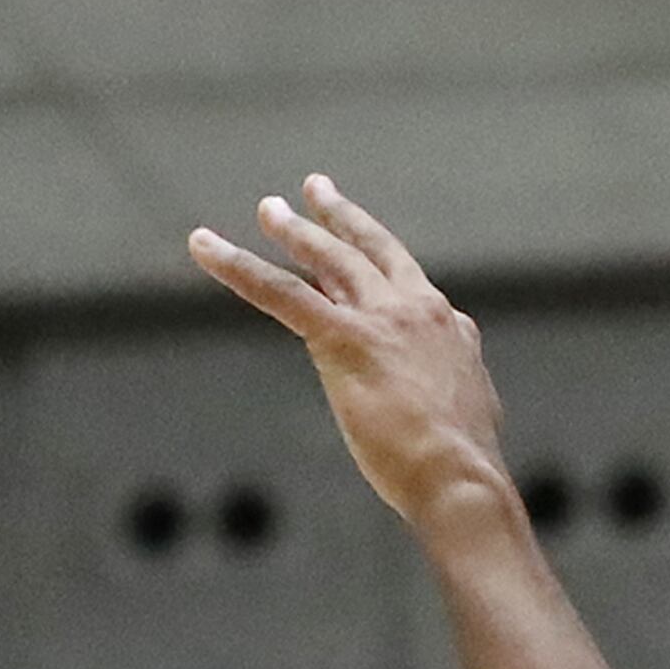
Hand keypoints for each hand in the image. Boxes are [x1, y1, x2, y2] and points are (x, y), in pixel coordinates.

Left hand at [189, 175, 508, 531]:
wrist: (461, 478)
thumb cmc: (462, 470)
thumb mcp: (465, 419)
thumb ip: (446, 397)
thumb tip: (446, 407)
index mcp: (447, 327)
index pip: (404, 284)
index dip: (378, 268)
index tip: (360, 249)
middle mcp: (416, 308)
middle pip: (370, 250)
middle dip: (338, 218)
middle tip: (314, 190)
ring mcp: (381, 319)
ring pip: (328, 260)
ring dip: (294, 231)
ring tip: (269, 209)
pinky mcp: (343, 339)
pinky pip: (281, 293)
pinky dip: (238, 266)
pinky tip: (204, 247)